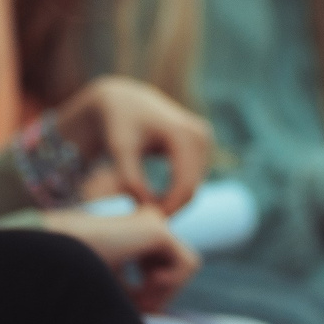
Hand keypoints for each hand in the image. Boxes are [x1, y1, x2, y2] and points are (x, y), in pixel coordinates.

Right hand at [41, 209, 199, 311]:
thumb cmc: (80, 272)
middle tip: (141, 307)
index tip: (137, 305)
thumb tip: (163, 309)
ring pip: (189, 265)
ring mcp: (156, 222)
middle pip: (181, 267)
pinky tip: (145, 285)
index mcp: (139, 232)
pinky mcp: (159, 231)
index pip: (166, 266)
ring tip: (140, 297)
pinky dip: (170, 283)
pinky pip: (187, 264)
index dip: (158, 292)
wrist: (58, 257)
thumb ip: (140, 291)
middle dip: (164, 293)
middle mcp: (151, 222)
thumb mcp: (117, 285)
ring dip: (167, 290)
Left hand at [50, 77, 213, 213]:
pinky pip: (193, 178)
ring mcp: (205, 139)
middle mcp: (201, 135)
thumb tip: (148, 209)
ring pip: (194, 186)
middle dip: (171, 208)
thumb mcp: (120, 150)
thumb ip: (131, 180)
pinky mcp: (202, 145)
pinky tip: (155, 197)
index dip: (168, 209)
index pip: (185, 185)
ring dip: (174, 201)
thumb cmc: (119, 124)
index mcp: (184, 134)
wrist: (124, 101)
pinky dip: (176, 191)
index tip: (146, 223)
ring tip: (146, 208)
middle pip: (192, 188)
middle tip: (145, 222)